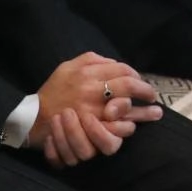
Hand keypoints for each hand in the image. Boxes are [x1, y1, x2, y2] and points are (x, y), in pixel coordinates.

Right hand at [29, 52, 161, 164]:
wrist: (35, 118)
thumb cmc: (53, 90)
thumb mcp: (68, 66)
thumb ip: (92, 60)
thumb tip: (113, 61)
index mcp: (88, 73)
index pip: (122, 70)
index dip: (136, 75)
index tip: (140, 81)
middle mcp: (92, 91)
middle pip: (128, 87)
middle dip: (144, 91)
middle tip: (152, 97)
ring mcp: (93, 112)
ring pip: (126, 110)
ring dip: (143, 112)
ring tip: (156, 113)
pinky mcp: (91, 130)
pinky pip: (115, 129)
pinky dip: (128, 127)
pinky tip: (135, 126)